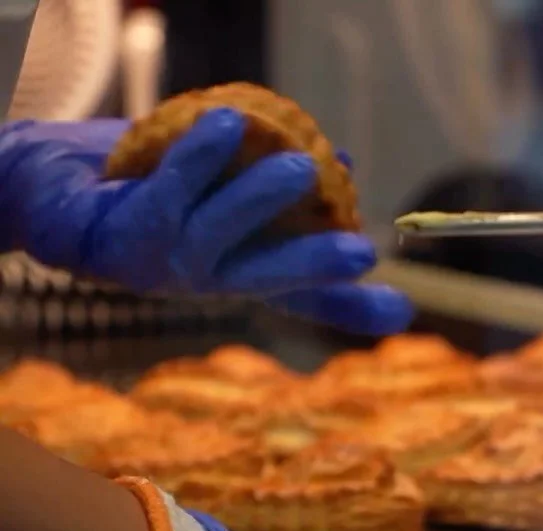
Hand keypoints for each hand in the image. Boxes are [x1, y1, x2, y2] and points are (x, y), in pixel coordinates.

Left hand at [0, 111, 412, 334]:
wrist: (58, 187)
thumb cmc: (156, 187)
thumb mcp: (227, 188)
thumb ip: (276, 183)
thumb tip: (343, 159)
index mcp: (238, 269)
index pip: (303, 290)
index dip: (351, 303)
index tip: (401, 310)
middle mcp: (207, 279)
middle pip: (270, 280)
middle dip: (315, 269)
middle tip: (361, 253)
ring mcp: (163, 267)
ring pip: (219, 234)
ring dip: (258, 199)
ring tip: (299, 164)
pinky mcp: (121, 240)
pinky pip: (168, 194)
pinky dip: (199, 159)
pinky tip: (230, 124)